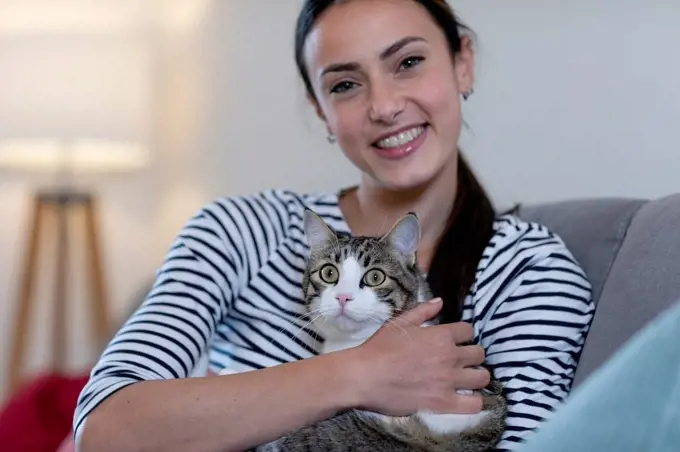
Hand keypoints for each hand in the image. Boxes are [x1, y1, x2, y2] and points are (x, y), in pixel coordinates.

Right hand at [347, 298, 489, 415]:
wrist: (364, 376)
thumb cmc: (379, 348)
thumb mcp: (399, 323)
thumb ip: (422, 311)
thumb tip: (440, 302)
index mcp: (441, 335)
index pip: (468, 330)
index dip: (462, 335)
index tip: (455, 341)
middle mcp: (450, 357)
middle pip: (479, 354)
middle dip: (472, 355)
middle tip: (461, 361)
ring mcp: (449, 381)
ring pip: (482, 378)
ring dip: (476, 377)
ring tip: (466, 380)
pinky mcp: (444, 403)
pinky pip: (474, 404)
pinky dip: (474, 401)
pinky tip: (464, 398)